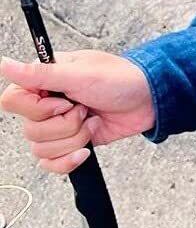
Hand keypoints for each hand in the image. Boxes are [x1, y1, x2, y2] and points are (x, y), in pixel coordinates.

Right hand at [0, 50, 155, 173]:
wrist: (150, 100)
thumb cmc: (120, 79)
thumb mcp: (80, 74)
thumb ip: (40, 74)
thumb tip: (4, 64)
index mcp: (43, 82)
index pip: (12, 102)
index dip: (38, 109)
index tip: (64, 103)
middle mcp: (46, 104)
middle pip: (30, 131)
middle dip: (65, 124)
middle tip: (86, 109)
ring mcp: (58, 125)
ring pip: (41, 149)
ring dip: (74, 138)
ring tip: (92, 121)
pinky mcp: (71, 143)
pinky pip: (51, 163)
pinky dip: (68, 161)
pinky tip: (85, 151)